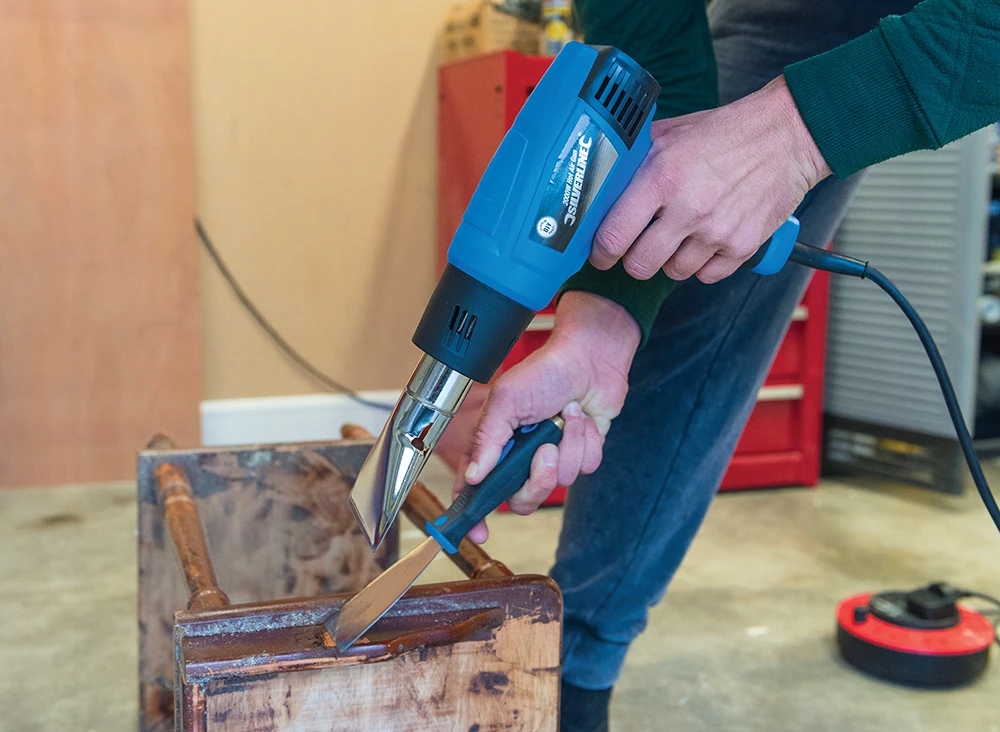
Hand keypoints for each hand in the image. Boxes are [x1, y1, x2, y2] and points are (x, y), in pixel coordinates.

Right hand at [452, 291, 640, 542]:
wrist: (590, 358)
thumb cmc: (543, 372)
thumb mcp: (506, 401)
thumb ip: (487, 439)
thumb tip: (472, 477)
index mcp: (495, 444)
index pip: (476, 489)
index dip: (473, 514)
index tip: (477, 532)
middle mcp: (521, 456)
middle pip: (522, 498)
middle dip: (538, 479)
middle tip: (545, 452)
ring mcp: (552, 456)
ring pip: (560, 482)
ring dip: (568, 446)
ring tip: (567, 415)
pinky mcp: (580, 453)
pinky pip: (586, 467)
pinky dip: (587, 442)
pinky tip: (583, 418)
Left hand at [591, 75, 831, 283]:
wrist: (788, 135)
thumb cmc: (727, 132)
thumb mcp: (671, 133)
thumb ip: (636, 161)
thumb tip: (603, 185)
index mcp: (662, 177)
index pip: (614, 235)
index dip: (600, 251)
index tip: (600, 252)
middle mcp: (688, 208)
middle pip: (640, 265)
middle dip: (633, 259)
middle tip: (637, 246)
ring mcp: (717, 231)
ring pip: (673, 272)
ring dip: (670, 259)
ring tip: (679, 234)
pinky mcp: (743, 246)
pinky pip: (707, 275)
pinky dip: (702, 264)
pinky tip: (705, 240)